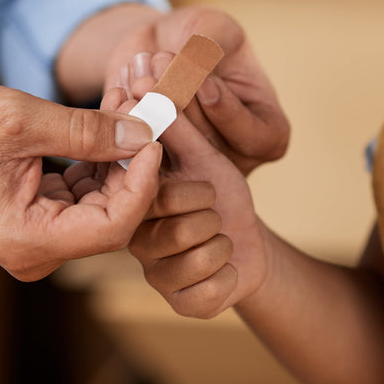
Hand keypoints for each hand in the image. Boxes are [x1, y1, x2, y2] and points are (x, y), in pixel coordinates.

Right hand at [0, 85, 163, 279]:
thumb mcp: (21, 120)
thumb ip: (86, 130)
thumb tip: (141, 133)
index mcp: (30, 240)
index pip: (114, 225)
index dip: (142, 183)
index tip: (153, 138)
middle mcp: (38, 251)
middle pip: (114, 215)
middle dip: (133, 162)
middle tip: (147, 110)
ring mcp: (40, 238)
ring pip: (103, 201)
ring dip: (119, 154)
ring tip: (128, 102)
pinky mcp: (41, 218)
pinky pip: (84, 192)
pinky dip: (98, 157)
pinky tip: (109, 116)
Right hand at [101, 86, 269, 317]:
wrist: (249, 240)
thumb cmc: (220, 193)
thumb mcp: (203, 155)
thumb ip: (173, 124)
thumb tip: (144, 80)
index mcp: (135, 203)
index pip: (149, 197)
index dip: (180, 191)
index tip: (207, 187)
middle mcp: (137, 241)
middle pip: (174, 229)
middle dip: (210, 214)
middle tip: (214, 209)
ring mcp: (158, 275)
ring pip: (195, 259)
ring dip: (223, 244)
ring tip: (220, 236)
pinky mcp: (182, 303)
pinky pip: (208, 293)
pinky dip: (229, 277)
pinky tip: (225, 268)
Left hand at [107, 6, 289, 174]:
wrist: (157, 47)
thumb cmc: (200, 36)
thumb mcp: (216, 29)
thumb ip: (213, 45)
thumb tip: (195, 64)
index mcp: (267, 133)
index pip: (253, 136)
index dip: (227, 109)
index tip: (205, 81)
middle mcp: (232, 159)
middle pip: (208, 146)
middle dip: (181, 100)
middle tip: (160, 59)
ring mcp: (190, 168)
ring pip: (170, 151)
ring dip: (151, 106)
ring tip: (141, 65)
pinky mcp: (151, 165)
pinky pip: (136, 152)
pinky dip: (127, 116)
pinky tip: (122, 86)